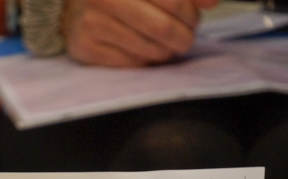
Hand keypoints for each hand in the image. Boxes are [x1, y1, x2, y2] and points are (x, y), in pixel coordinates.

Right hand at [62, 0, 219, 66]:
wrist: (75, 8)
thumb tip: (212, 1)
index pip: (174, 1)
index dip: (191, 14)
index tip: (193, 19)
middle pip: (162, 28)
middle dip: (182, 37)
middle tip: (185, 38)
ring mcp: (91, 23)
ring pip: (148, 49)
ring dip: (165, 52)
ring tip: (164, 45)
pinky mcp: (85, 48)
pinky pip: (131, 63)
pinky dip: (144, 60)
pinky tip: (143, 50)